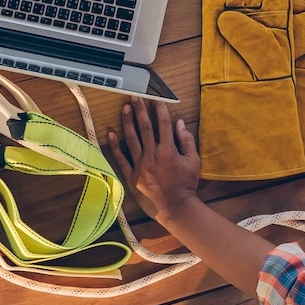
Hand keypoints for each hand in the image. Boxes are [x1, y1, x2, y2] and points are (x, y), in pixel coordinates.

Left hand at [106, 100, 201, 221]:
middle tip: (134, 97)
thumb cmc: (186, 184)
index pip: (163, 124)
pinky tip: (111, 133)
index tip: (155, 98)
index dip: (159, 109)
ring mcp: (140, 165)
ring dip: (127, 122)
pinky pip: (121, 158)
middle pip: (144, 127)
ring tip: (124, 108)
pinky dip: (115, 146)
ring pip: (131, 139)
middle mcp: (152, 154)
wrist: (175, 207)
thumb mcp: (194, 161)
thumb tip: (179, 123)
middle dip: (139, 110)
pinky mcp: (131, 175)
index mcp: (168, 149)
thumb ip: (186, 140)